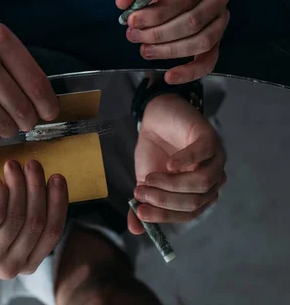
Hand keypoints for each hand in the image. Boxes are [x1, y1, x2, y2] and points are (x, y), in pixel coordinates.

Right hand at [0, 8, 58, 146]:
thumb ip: (10, 56)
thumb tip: (37, 91)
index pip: (36, 82)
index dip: (48, 104)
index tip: (49, 112)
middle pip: (22, 107)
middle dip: (29, 120)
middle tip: (25, 121)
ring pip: (3, 124)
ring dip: (9, 130)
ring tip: (5, 124)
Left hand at [0, 160, 68, 278]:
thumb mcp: (11, 218)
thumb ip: (31, 208)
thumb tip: (53, 180)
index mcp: (27, 262)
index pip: (53, 232)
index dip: (58, 202)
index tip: (57, 177)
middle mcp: (11, 266)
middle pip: (36, 222)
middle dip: (37, 188)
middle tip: (32, 164)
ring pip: (16, 216)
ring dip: (18, 184)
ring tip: (13, 165)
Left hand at [116, 0, 230, 84]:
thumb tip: (123, 3)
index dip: (157, 13)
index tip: (132, 20)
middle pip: (193, 21)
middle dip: (158, 33)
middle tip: (132, 35)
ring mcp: (221, 18)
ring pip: (201, 41)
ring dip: (169, 50)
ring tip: (144, 50)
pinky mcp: (217, 38)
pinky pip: (209, 60)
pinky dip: (190, 72)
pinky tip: (170, 76)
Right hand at [128, 93, 225, 233]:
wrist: (155, 118)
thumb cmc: (154, 151)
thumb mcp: (144, 182)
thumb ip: (142, 204)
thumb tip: (135, 230)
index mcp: (199, 193)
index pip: (189, 213)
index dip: (164, 215)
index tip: (141, 212)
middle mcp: (212, 179)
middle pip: (195, 201)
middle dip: (164, 200)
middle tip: (140, 192)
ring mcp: (215, 159)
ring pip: (201, 183)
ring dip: (171, 184)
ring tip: (148, 178)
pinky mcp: (210, 138)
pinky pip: (204, 154)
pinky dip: (186, 162)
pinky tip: (168, 163)